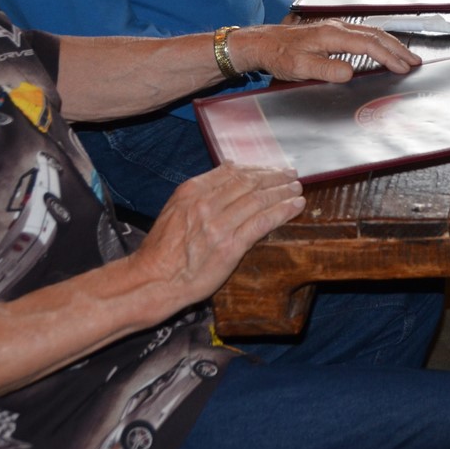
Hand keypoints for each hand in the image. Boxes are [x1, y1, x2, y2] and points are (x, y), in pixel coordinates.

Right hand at [132, 164, 305, 304]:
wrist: (153, 280)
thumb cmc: (162, 249)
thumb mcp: (174, 209)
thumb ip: (199, 192)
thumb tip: (227, 174)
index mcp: (192, 191)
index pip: (232, 171)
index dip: (257, 168)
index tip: (270, 169)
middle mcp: (207, 204)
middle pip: (250, 183)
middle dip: (274, 177)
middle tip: (290, 175)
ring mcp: (219, 225)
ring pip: (259, 200)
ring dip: (282, 192)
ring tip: (296, 190)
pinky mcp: (230, 246)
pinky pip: (262, 223)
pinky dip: (282, 212)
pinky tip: (295, 207)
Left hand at [227, 19, 420, 82]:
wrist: (262, 43)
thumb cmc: (279, 54)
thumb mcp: (300, 67)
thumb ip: (326, 70)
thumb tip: (350, 72)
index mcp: (332, 34)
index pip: (369, 44)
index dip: (389, 56)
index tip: (403, 68)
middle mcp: (337, 27)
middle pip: (376, 35)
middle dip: (398, 48)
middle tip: (415, 61)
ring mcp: (335, 27)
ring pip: (371, 33)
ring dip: (391, 44)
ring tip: (406, 56)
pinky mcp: (332, 32)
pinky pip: (363, 34)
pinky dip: (379, 42)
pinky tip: (382, 49)